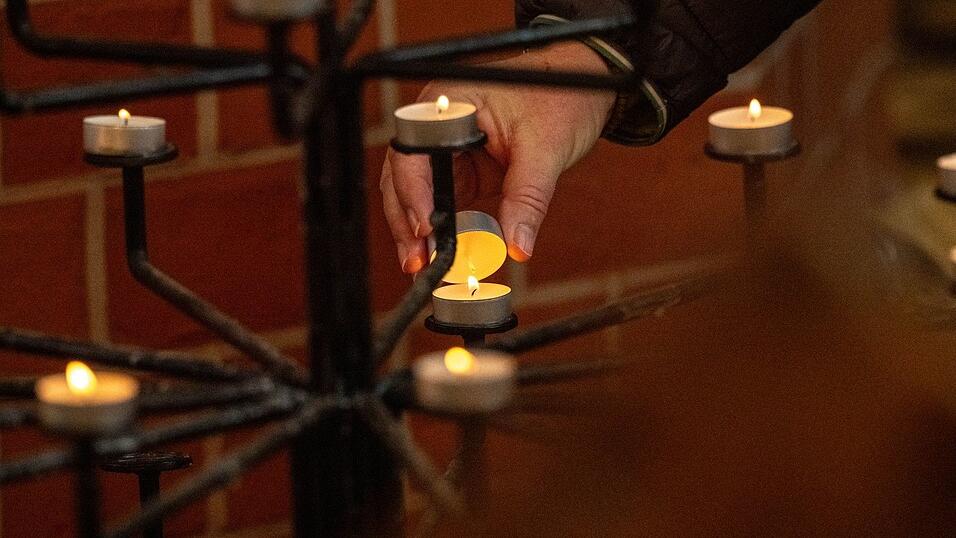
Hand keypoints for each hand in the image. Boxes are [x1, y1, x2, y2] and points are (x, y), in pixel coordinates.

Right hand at [379, 41, 615, 272]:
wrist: (582, 89)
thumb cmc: (561, 99)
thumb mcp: (545, 149)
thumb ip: (528, 198)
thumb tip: (517, 247)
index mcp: (448, 106)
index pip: (414, 153)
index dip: (413, 193)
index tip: (426, 229)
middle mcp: (437, 126)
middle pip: (403, 178)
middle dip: (407, 222)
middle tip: (419, 262)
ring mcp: (446, 151)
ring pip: (416, 196)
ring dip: (418, 233)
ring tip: (425, 269)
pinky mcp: (461, 172)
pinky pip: (441, 205)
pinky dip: (441, 231)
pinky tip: (442, 257)